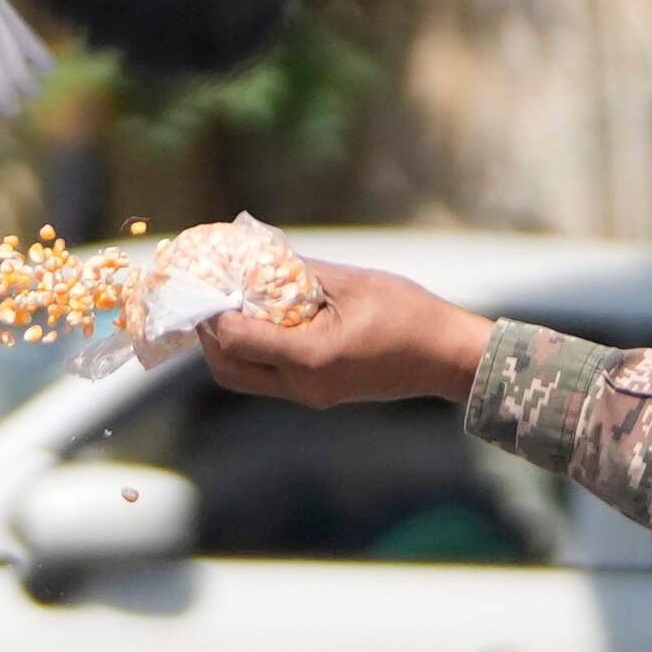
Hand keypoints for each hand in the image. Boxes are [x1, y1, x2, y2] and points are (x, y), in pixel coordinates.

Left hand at [210, 261, 486, 409]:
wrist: (446, 356)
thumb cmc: (408, 314)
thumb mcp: (351, 282)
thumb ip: (298, 272)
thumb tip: (256, 256)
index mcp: (309, 357)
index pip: (234, 339)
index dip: (211, 312)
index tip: (205, 282)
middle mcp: (303, 385)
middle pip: (228, 369)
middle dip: (210, 335)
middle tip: (210, 298)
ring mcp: (310, 395)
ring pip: (244, 378)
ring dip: (230, 345)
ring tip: (234, 306)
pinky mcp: (318, 394)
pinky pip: (269, 376)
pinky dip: (256, 350)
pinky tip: (264, 319)